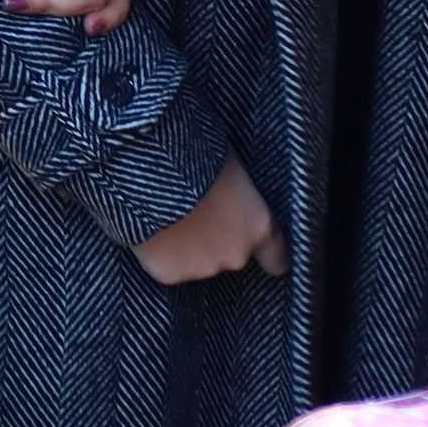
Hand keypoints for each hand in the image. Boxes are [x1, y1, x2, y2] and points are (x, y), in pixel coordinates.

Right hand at [135, 156, 286, 285]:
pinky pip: (167, 265)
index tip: (260, 251)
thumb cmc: (195, 153)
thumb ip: (237, 194)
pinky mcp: (169, 274)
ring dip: (187, 246)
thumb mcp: (230, 167)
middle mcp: (237, 254)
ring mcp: (202, 268)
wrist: (150, 169)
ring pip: (197, 262)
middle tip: (195, 213)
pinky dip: (160, 252)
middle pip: (231, 255)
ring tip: (169, 216)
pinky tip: (152, 227)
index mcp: (259, 225)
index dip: (268, 255)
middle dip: (216, 240)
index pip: (277, 258)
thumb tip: (231, 193)